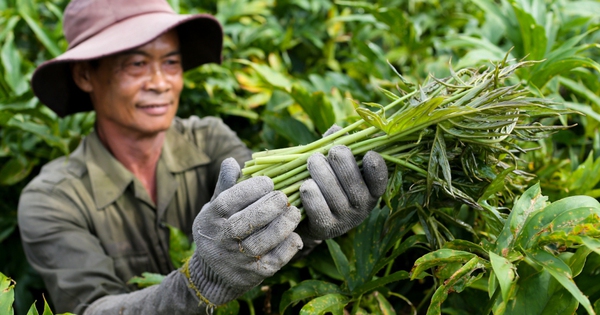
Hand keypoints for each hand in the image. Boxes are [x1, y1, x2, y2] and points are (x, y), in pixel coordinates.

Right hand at [187, 158, 301, 305]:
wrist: (215, 274)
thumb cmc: (219, 229)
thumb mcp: (215, 207)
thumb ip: (225, 185)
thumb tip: (232, 161)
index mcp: (211, 219)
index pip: (229, 201)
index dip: (251, 189)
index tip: (268, 182)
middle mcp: (222, 240)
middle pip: (247, 222)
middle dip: (270, 206)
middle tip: (284, 197)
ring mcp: (238, 259)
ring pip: (264, 241)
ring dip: (283, 225)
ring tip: (294, 213)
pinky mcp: (255, 274)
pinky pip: (276, 259)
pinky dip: (288, 246)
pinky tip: (294, 234)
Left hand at [297, 145, 387, 239]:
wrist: (309, 219)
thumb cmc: (328, 183)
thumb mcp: (338, 166)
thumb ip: (340, 145)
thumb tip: (336, 129)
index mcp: (371, 191)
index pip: (380, 179)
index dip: (376, 166)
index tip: (368, 154)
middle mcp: (362, 207)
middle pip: (351, 177)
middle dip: (338, 157)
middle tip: (329, 151)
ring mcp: (345, 220)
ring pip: (330, 187)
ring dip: (318, 169)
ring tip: (312, 161)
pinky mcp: (325, 228)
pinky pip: (316, 203)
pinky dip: (309, 190)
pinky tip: (306, 185)